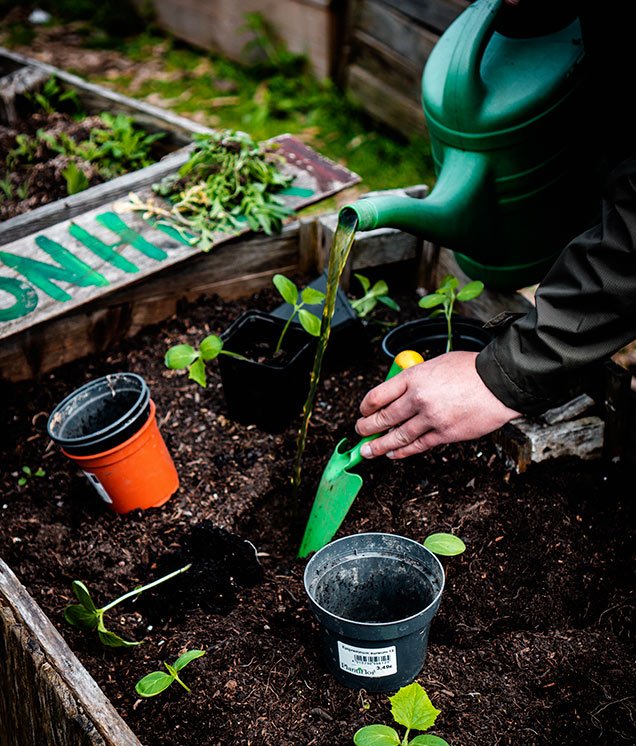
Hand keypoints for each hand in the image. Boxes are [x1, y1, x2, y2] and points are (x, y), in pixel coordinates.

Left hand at [355, 351, 520, 458]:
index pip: (378, 395)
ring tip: (368, 451)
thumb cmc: (471, 370)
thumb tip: (400, 391)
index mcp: (414, 377)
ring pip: (397, 436)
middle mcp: (418, 398)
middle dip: (366, 428)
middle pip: (383, 418)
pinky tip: (393, 454)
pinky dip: (403, 452)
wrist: (500, 383)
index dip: (365, 406)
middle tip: (359, 432)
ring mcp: (431, 418)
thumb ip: (416, 378)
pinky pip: (418, 446)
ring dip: (379, 446)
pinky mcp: (445, 434)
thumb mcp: (436, 364)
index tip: (362, 411)